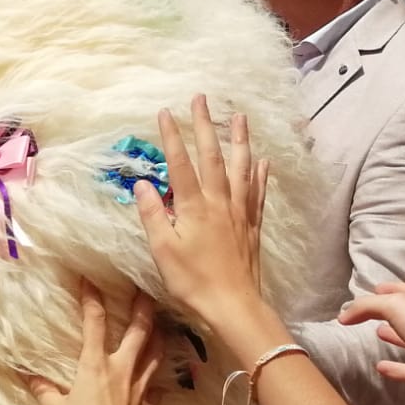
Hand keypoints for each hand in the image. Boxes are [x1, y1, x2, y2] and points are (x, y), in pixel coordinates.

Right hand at [28, 283, 160, 404]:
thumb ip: (43, 389)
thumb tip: (25, 374)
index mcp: (95, 365)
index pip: (94, 322)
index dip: (92, 298)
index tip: (90, 279)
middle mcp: (122, 369)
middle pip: (139, 330)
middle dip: (143, 307)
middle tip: (147, 290)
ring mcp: (140, 386)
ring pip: (156, 353)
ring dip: (159, 335)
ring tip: (161, 324)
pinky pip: (158, 386)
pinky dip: (160, 378)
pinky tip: (161, 377)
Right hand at [132, 96, 270, 329]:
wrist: (234, 306)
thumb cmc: (193, 281)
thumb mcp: (163, 250)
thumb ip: (153, 214)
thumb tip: (142, 183)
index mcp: (193, 207)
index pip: (179, 163)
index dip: (171, 136)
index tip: (164, 112)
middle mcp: (219, 202)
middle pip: (212, 156)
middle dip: (205, 125)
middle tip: (202, 98)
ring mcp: (239, 212)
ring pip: (240, 168)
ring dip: (239, 140)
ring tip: (240, 117)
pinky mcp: (251, 226)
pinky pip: (257, 192)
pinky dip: (259, 173)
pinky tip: (262, 160)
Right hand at [339, 281, 404, 383]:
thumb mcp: (394, 306)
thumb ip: (368, 306)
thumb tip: (344, 314)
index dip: (393, 287)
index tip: (377, 287)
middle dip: (392, 308)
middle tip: (374, 310)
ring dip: (395, 335)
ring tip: (378, 332)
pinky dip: (396, 368)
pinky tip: (381, 367)